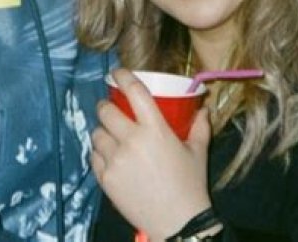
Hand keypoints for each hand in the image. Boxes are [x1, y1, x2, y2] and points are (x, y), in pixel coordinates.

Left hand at [91, 68, 211, 240]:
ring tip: (110, 135)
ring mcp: (116, 160)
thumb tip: (203, 106)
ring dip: (102, 131)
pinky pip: (94, 156)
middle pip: (106, 111)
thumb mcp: (198, 152)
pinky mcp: (106, 178)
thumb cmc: (190, 186)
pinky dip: (99, 153)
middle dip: (106, 106)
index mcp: (155, 130)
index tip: (117, 73)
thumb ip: (200, 126)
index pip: (134, 92)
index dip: (122, 77)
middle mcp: (132, 141)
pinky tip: (108, 155)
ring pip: (96, 133)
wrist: (178, 224)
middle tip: (111, 109)